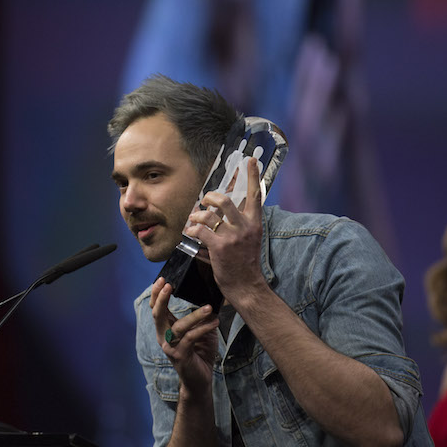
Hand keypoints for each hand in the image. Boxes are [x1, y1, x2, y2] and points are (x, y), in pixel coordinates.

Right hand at [150, 277, 218, 396]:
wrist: (200, 380)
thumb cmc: (200, 354)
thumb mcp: (201, 331)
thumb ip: (201, 317)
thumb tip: (211, 300)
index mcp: (165, 330)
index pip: (156, 309)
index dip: (156, 294)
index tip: (162, 279)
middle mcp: (163, 338)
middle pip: (157, 315)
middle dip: (161, 298)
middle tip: (169, 284)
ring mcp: (170, 348)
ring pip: (178, 327)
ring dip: (195, 316)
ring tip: (209, 308)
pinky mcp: (180, 356)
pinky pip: (191, 338)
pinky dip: (203, 328)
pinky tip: (215, 322)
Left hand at [185, 157, 265, 304]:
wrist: (246, 286)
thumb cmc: (245, 264)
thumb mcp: (249, 240)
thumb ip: (240, 225)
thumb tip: (221, 212)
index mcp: (255, 224)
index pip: (255, 196)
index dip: (253, 176)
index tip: (251, 160)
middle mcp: (245, 227)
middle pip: (226, 200)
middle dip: (211, 197)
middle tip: (205, 201)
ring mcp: (233, 237)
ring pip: (209, 214)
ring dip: (197, 215)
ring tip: (193, 220)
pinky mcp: (220, 247)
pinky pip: (200, 230)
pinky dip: (192, 230)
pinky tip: (191, 234)